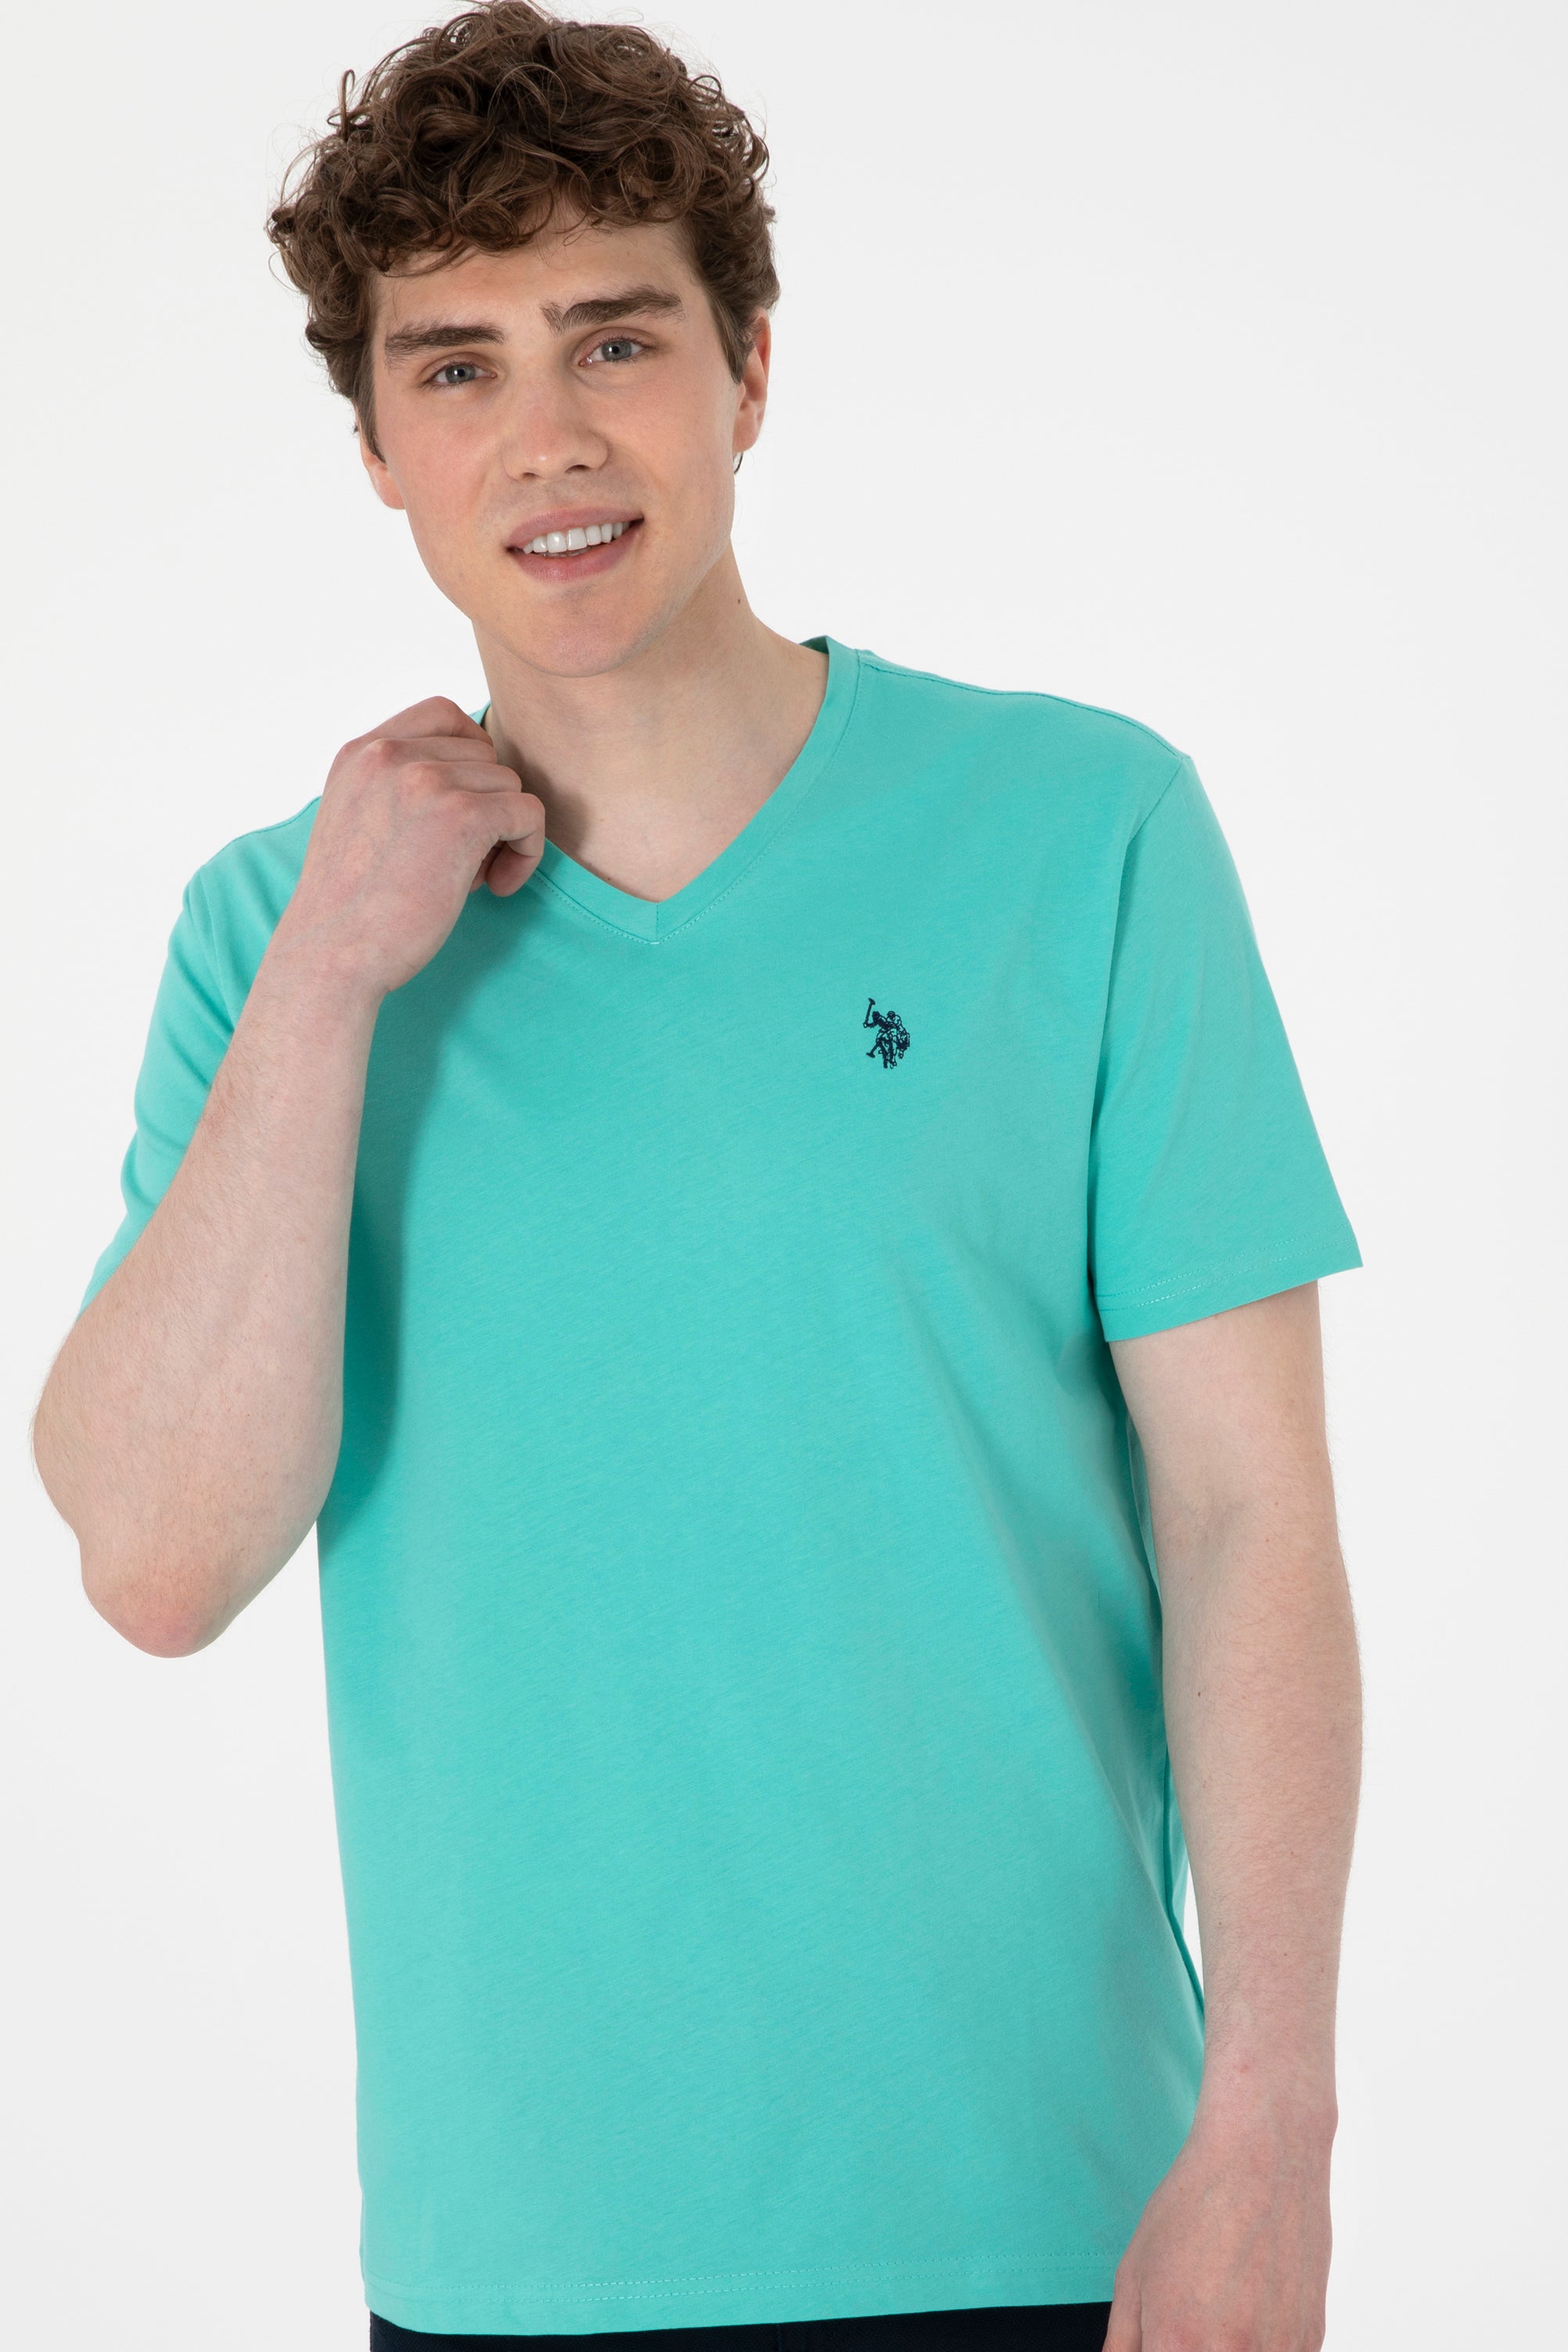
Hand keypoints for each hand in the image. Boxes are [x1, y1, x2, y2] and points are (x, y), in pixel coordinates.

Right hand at [275, 696, 546, 997]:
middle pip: (484, 754)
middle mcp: (388, 754)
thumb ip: (397, 787)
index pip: (443, 714)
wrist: (331, 955)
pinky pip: (529, 814)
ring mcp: (424, 780)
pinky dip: (526, 853)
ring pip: (509, 785)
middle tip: (462, 859)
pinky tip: (497, 886)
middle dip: (485, 804)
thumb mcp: (357, 820)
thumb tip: (478, 779)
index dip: (471, 758)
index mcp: (359, 752)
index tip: (463, 809)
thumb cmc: (350, 908)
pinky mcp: (461, 815)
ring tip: (470, 878)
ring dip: (504, 833)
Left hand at [1105, 2101, 1333, 2350]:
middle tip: (1189, 2321)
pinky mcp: (1310, 2343)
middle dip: (1186, 2348)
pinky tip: (1249, 2309)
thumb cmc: (1193, 2205)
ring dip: (1224, 2348)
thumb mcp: (1134, 2273)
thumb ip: (1122, 2343)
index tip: (1159, 2338)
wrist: (1264, 2155)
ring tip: (1220, 2308)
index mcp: (1177, 2345)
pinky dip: (1258, 2346)